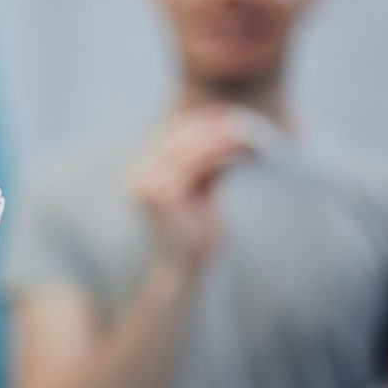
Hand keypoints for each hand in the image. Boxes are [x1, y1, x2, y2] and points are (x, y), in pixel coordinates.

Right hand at [129, 107, 251, 277]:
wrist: (185, 272)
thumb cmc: (196, 235)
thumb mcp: (200, 192)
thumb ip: (204, 164)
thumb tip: (228, 128)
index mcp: (143, 172)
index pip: (173, 134)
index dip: (202, 122)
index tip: (232, 115)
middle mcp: (139, 174)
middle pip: (180, 136)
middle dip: (215, 127)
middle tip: (246, 121)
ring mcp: (145, 182)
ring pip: (189, 146)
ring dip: (222, 137)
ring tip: (248, 134)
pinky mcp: (161, 193)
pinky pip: (196, 163)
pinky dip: (222, 153)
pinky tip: (242, 151)